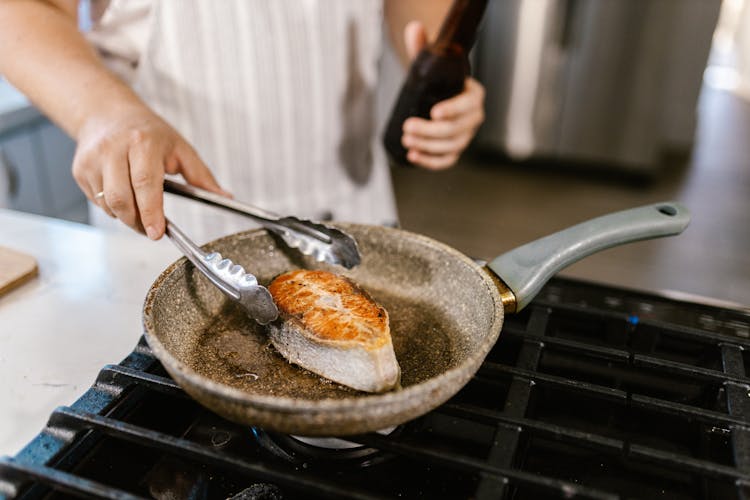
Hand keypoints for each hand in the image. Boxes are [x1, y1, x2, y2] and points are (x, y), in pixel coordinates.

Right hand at [72, 105, 228, 239]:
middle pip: (122, 199)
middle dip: (138, 222)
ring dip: (126, 216)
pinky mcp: (80, 169)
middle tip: (152, 229)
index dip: (151, 212)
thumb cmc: (148, 132)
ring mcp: (93, 159)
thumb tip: (224, 197)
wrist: (107, 112)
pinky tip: (123, 195)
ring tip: (139, 209)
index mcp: (142, 142)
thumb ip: (201, 176)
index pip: (145, 183)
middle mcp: (114, 149)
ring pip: (107, 204)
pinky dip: (112, 208)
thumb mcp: (180, 148)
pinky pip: (96, 201)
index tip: (158, 232)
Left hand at [400, 21, 484, 169]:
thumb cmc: (436, 80)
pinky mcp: (454, 150)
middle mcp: (474, 118)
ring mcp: (465, 136)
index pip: (467, 105)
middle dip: (431, 131)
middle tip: (408, 127)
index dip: (453, 110)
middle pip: (456, 130)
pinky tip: (413, 156)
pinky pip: (447, 160)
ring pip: (450, 146)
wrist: (437, 96)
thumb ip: (422, 47)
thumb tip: (414, 29)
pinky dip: (431, 161)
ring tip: (406, 140)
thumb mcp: (430, 63)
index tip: (433, 112)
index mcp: (474, 95)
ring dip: (428, 146)